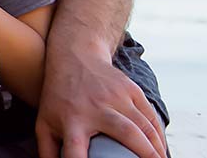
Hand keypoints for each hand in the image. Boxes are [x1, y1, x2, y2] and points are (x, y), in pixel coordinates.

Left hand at [36, 50, 166, 157]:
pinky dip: (159, 134)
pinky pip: (150, 116)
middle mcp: (95, 107)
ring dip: (157, 147)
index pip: (75, 150)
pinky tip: (161, 148)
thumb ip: (48, 151)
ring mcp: (116, 96)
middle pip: (125, 132)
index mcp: (70, 119)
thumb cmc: (57, 99)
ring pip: (144, 125)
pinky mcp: (131, 89)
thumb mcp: (44, 123)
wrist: (74, 58)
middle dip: (144, 153)